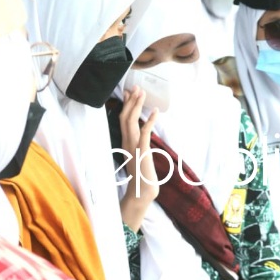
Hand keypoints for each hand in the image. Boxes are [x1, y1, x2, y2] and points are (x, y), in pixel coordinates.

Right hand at [119, 88, 158, 229]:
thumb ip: (139, 147)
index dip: (125, 105)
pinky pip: (145, 133)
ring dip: (137, 106)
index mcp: (126, 143)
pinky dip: (150, 121)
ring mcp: (134, 146)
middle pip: (125, 117)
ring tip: (142, 93)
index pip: (123, 120)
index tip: (128, 93)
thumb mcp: (139, 157)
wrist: (142, 191)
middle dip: (130, 101)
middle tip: (135, 87)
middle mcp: (127, 142)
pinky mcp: (142, 151)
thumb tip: (142, 139)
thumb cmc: (142, 176)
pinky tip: (156, 112)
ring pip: (132, 121)